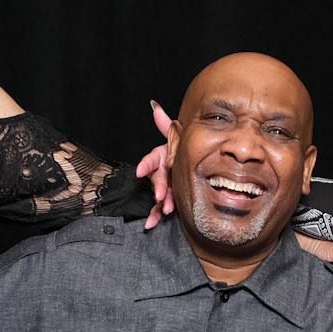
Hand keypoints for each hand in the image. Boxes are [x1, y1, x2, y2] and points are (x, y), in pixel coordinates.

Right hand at [135, 100, 175, 228]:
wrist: (192, 166)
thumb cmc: (181, 151)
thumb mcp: (176, 138)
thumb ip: (166, 126)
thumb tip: (155, 107)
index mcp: (162, 157)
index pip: (152, 159)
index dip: (146, 165)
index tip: (140, 171)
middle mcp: (161, 172)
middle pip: (157, 179)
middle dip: (158, 187)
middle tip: (161, 195)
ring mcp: (164, 186)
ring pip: (158, 195)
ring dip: (159, 204)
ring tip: (164, 210)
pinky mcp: (167, 199)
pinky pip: (160, 208)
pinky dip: (155, 216)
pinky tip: (151, 224)